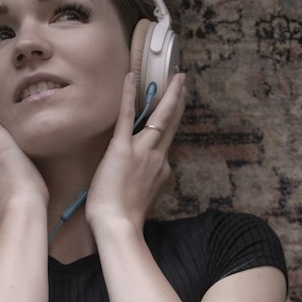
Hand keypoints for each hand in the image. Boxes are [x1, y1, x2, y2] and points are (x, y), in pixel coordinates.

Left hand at [85, 71, 185, 233]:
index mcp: (161, 169)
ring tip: (175, 77)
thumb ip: (148, 185)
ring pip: (160, 117)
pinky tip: (130, 76)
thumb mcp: (144, 200)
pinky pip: (127, 116)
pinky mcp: (122, 147)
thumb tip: (145, 182)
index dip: (170, 127)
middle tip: (183, 82)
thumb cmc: (125, 219)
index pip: (166, 145)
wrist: (118, 225)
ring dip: (168, 95)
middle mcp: (157, 156)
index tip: (174, 114)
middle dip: (178, 101)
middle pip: (172, 123)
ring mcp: (142, 150)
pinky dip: (128, 95)